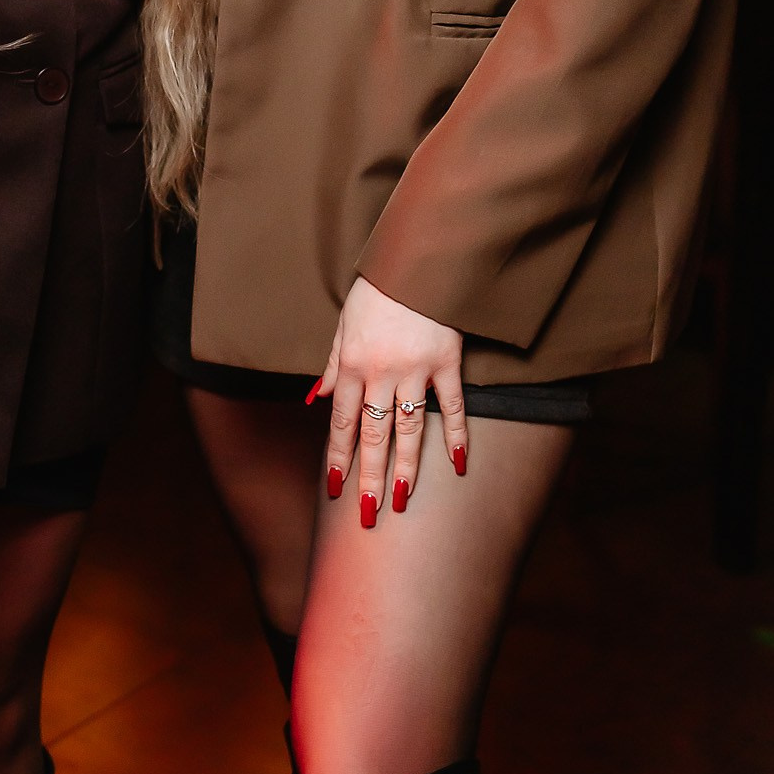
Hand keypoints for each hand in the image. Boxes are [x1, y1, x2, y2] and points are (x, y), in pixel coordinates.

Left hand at [309, 275, 465, 527]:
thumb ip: (332, 364)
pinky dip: (456, 435)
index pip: (342, 422)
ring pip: (409, 429)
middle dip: (369, 477)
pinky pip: (452, 406)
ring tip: (400, 501)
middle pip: (374, 435)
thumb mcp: (344, 324)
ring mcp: (416, 370)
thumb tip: (316, 398)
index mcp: (352, 364)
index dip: (339, 456)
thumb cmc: (376, 290)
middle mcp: (381, 372)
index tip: (336, 488)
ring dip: (405, 468)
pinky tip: (456, 465)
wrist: (415, 258)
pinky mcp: (447, 362)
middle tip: (368, 514)